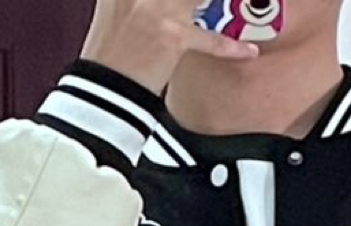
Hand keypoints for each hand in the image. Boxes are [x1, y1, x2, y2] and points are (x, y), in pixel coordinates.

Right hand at [81, 0, 257, 91]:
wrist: (100, 93)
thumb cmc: (110, 55)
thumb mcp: (117, 8)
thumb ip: (140, 0)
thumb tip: (183, 5)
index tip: (202, 1)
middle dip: (206, 0)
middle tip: (240, 2)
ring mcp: (156, 7)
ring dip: (227, 3)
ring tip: (250, 5)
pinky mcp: (171, 35)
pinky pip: (211, 39)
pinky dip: (232, 47)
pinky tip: (250, 51)